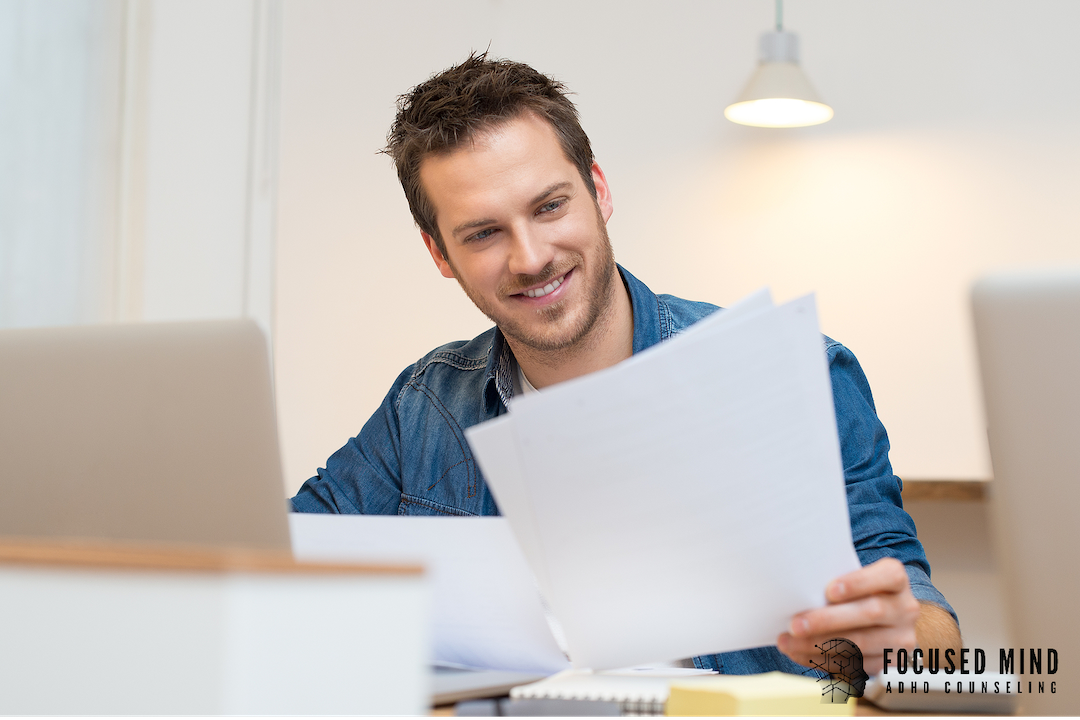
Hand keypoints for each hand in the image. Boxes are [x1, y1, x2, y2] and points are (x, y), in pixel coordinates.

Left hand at [776, 558, 919, 675]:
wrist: (885, 619)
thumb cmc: (858, 592)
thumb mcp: (853, 578)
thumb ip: (835, 580)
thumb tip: (798, 590)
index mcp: (896, 579)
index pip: (888, 576)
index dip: (858, 583)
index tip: (829, 591)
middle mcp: (905, 608)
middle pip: (869, 613)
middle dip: (827, 621)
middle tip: (795, 625)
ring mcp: (901, 638)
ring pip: (860, 643)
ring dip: (819, 645)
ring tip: (790, 642)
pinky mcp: (890, 663)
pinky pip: (855, 664)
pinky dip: (823, 660)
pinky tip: (800, 654)